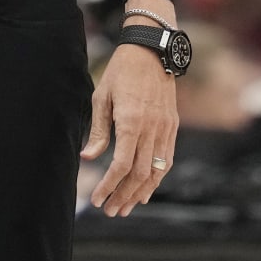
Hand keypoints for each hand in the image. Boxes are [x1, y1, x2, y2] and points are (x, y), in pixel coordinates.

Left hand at [79, 43, 176, 216]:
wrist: (152, 49)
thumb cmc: (121, 71)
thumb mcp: (102, 97)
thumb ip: (98, 131)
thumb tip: (87, 158)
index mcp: (131, 121)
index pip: (121, 165)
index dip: (109, 186)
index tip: (96, 199)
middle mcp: (152, 128)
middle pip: (139, 174)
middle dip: (124, 196)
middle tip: (110, 211)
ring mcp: (165, 128)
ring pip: (156, 171)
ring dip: (141, 193)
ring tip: (126, 207)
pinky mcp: (172, 125)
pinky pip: (167, 159)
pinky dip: (156, 178)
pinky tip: (146, 190)